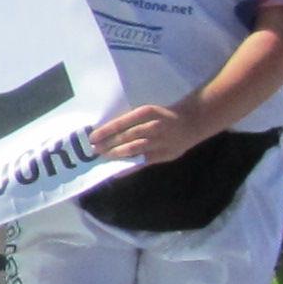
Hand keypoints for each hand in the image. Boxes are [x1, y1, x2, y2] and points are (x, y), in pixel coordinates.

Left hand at [91, 99, 207, 164]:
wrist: (190, 122)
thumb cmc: (161, 116)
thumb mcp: (147, 111)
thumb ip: (130, 120)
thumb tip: (105, 132)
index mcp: (146, 112)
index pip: (122, 122)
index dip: (106, 131)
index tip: (92, 137)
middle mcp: (153, 126)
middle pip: (126, 136)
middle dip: (108, 144)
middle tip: (94, 149)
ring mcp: (159, 142)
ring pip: (134, 149)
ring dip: (116, 154)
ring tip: (103, 157)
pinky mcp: (163, 155)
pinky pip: (142, 162)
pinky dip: (128, 167)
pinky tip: (116, 172)